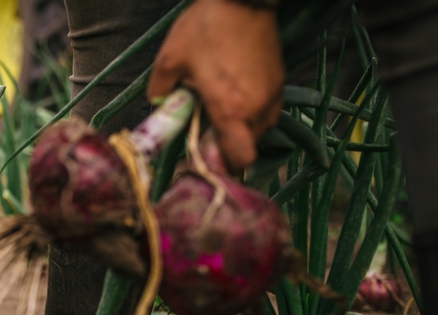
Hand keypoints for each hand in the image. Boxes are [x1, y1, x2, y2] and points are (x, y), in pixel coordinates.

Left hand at [146, 0, 284, 169]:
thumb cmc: (206, 28)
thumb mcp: (171, 59)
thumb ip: (160, 90)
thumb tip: (158, 106)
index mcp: (230, 109)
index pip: (240, 158)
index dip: (224, 164)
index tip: (207, 155)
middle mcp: (256, 108)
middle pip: (248, 148)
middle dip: (228, 145)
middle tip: (206, 129)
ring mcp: (272, 94)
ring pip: (260, 130)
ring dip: (240, 129)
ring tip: (221, 109)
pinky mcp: (279, 81)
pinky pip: (267, 111)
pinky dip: (252, 112)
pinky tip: (234, 95)